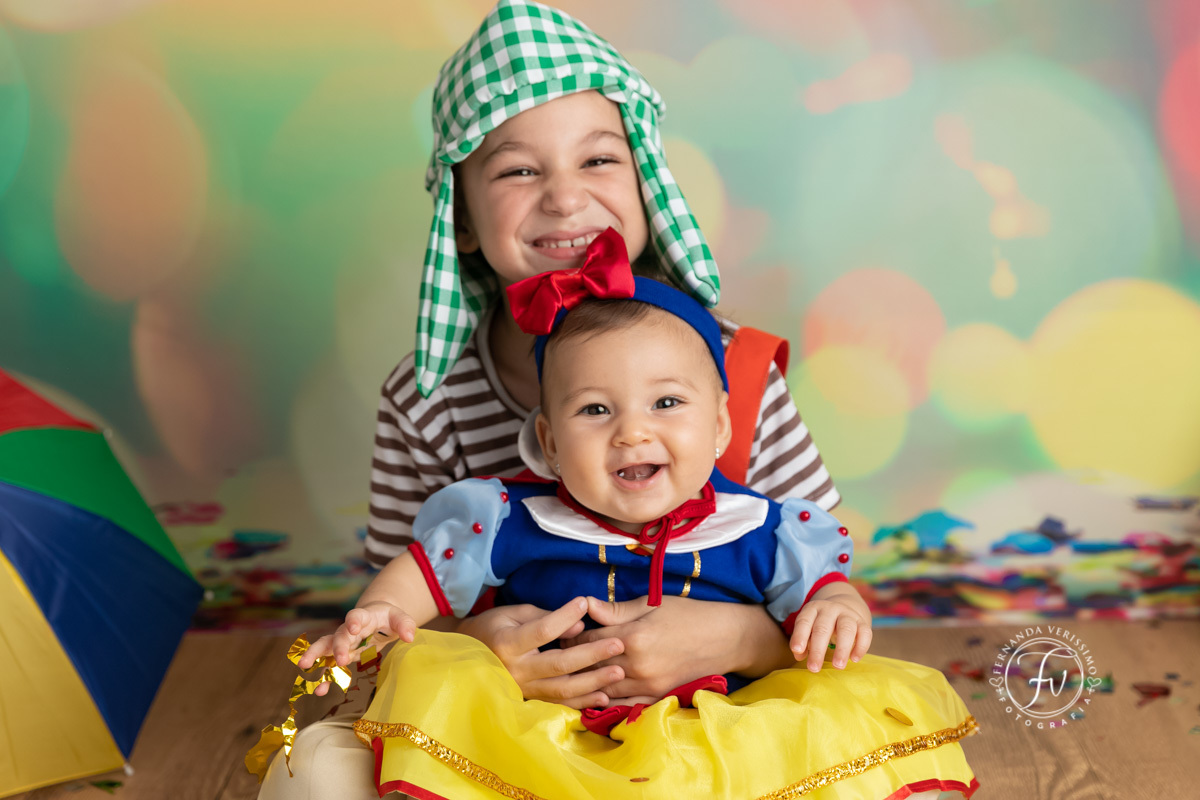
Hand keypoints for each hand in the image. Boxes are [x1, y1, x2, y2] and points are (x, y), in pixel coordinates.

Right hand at [298, 601, 416, 694]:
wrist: (376, 618)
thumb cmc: (388, 618)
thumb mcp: (399, 618)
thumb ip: (405, 624)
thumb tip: (409, 637)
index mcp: (364, 617)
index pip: (356, 616)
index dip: (353, 621)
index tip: (353, 627)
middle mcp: (349, 630)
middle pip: (339, 635)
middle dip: (338, 646)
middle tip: (340, 659)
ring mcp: (342, 643)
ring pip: (325, 647)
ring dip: (315, 656)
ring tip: (304, 666)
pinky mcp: (341, 656)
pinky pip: (329, 666)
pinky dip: (324, 678)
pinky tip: (319, 691)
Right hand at [457, 598, 625, 709]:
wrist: (467, 657)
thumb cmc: (492, 628)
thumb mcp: (513, 613)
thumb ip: (545, 618)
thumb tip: (579, 626)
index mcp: (508, 643)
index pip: (541, 631)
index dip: (564, 617)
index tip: (584, 603)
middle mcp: (516, 670)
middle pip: (559, 665)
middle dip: (591, 655)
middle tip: (618, 644)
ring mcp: (523, 690)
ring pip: (563, 690)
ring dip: (593, 682)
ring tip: (618, 672)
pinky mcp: (530, 701)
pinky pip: (559, 705)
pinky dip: (583, 702)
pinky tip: (604, 697)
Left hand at [563, 596, 791, 702]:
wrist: (725, 638)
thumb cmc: (687, 614)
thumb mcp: (651, 604)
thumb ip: (615, 609)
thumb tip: (584, 604)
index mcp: (633, 637)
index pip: (587, 640)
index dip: (570, 636)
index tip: (559, 632)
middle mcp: (637, 665)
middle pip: (591, 666)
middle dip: (572, 660)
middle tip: (556, 654)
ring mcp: (647, 685)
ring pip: (603, 688)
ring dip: (585, 682)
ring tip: (569, 674)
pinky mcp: (657, 697)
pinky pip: (623, 704)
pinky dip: (606, 700)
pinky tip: (593, 695)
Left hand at [789, 590, 871, 672]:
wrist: (843, 608)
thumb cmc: (820, 624)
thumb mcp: (809, 628)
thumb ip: (803, 641)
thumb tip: (799, 656)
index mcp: (813, 609)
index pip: (804, 621)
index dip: (800, 635)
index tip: (796, 651)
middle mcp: (830, 609)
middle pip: (823, 628)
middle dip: (817, 649)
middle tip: (814, 668)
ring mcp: (848, 614)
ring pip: (846, 629)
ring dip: (841, 649)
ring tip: (837, 666)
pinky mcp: (862, 622)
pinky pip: (865, 633)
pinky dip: (861, 647)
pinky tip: (854, 659)